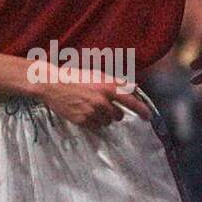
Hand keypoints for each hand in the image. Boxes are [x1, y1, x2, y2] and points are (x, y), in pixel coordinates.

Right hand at [36, 73, 150, 129]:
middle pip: (118, 116)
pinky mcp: (83, 120)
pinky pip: (95, 127)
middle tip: (103, 106)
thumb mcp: (98, 75)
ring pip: (107, 122)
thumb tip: (134, 87)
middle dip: (114, 113)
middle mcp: (102, 100)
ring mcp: (92, 112)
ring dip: (103, 118)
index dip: (141, 110)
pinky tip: (84, 112)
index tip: (148, 117)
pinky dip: (93, 122)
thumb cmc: (76, 77)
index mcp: (108, 86)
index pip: (130, 101)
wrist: (53, 84)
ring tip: (90, 108)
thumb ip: (117, 82)